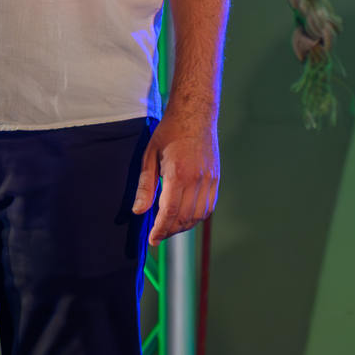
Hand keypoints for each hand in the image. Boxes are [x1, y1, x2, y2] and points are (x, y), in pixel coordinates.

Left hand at [132, 108, 218, 245]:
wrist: (195, 114)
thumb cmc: (169, 132)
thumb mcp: (149, 156)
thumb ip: (145, 186)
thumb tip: (139, 211)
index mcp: (178, 173)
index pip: (169, 212)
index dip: (160, 229)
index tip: (152, 240)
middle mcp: (197, 179)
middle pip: (184, 217)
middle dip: (169, 231)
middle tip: (158, 235)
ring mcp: (209, 179)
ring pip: (198, 215)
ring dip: (183, 226)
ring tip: (170, 227)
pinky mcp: (215, 179)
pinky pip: (208, 207)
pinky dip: (197, 217)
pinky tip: (186, 217)